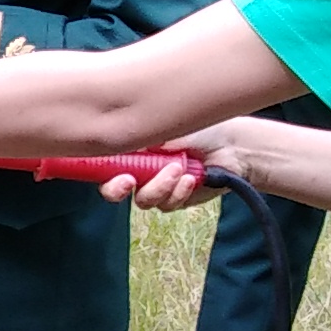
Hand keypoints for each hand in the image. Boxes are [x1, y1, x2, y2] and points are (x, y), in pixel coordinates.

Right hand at [101, 136, 238, 213]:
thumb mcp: (167, 126)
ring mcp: (156, 187)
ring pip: (143, 199)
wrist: (231, 147)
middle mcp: (139, 169)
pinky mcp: (174, 200)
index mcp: (131, 149)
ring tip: (179, 169)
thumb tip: (121, 140)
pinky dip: (178, 192)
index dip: (99, 171)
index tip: (112, 169)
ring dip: (160, 186)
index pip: (103, 163)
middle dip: (118, 189)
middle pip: (114, 190)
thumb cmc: (200, 128)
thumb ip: (143, 135)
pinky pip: (167, 204)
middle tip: (130, 181)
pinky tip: (191, 179)